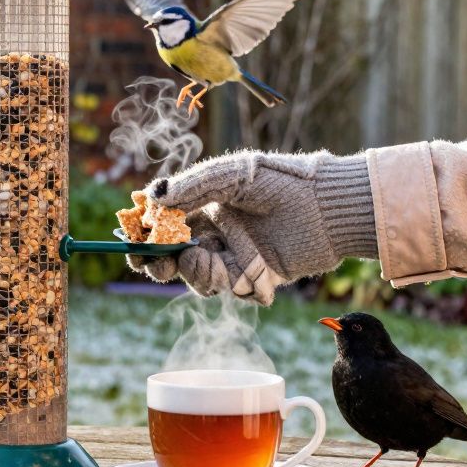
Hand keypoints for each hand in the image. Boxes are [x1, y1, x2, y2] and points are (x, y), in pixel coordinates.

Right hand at [127, 151, 377, 304]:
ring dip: (198, 275)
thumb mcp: (234, 176)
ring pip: (199, 278)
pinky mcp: (258, 277)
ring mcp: (236, 255)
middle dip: (162, 263)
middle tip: (160, 264)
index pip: (166, 224)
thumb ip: (193, 187)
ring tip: (213, 262)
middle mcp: (217, 232)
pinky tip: (252, 270)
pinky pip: (234, 291)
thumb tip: (152, 199)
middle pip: (174, 257)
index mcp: (206, 205)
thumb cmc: (284, 181)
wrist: (331, 208)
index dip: (147, 236)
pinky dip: (236, 285)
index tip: (135, 243)